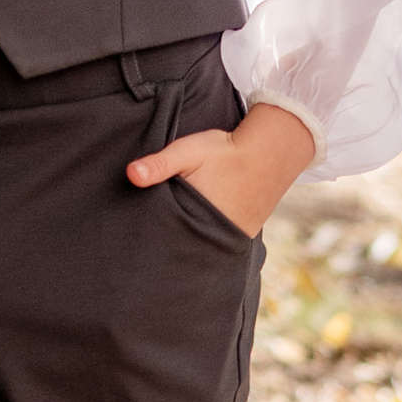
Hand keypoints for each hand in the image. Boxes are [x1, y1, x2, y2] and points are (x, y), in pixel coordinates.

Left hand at [126, 99, 316, 238]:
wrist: (271, 151)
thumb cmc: (226, 151)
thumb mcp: (188, 152)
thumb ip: (159, 164)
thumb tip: (130, 175)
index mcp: (195, 218)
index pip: (166, 238)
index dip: (151, 240)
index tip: (136, 242)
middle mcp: (214, 234)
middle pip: (183, 246)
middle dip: (168, 246)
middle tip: (150, 250)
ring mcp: (231, 237)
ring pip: (201, 246)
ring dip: (188, 244)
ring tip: (171, 246)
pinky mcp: (243, 234)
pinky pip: (218, 242)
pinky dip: (207, 240)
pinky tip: (197, 235)